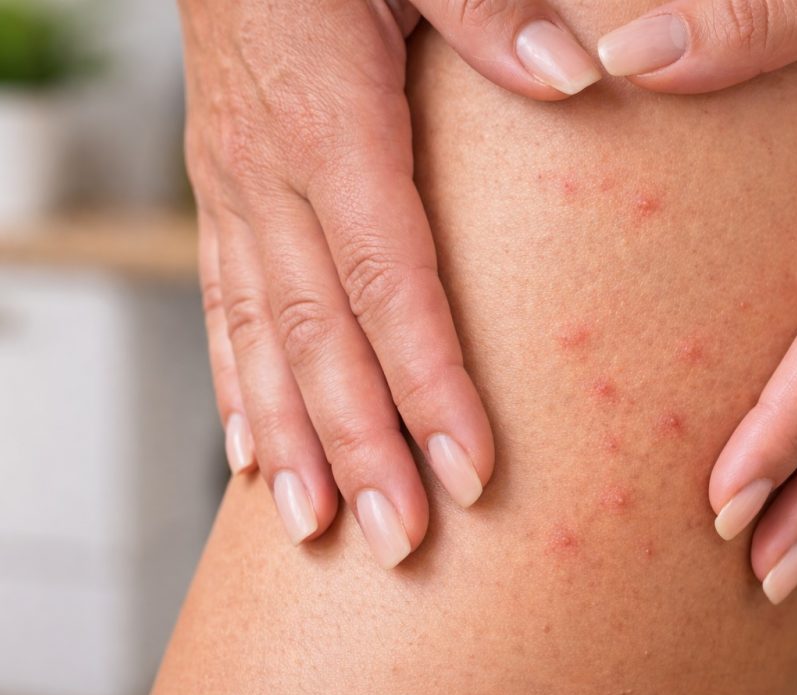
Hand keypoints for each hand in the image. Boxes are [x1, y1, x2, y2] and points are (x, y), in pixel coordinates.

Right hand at [182, 0, 600, 564]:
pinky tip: (255, 452)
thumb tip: (574, 78)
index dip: (427, 383)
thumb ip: (488, 12)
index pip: (389, 281)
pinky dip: (238, 388)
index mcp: (330, 122)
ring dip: (293, 441)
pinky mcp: (222, 192)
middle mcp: (268, 173)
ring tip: (318, 528)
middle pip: (321, 336)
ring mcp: (233, 189)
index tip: (469, 470)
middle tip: (399, 540)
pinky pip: (223, 306)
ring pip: (260, 338)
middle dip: (361, 446)